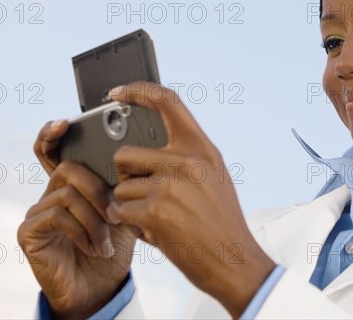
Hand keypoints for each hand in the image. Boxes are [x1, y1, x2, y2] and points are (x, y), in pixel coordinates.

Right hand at [18, 121, 139, 318]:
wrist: (100, 290)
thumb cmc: (111, 249)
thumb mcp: (122, 214)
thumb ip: (117, 188)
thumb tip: (129, 160)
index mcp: (70, 185)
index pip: (55, 151)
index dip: (53, 134)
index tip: (65, 122)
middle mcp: (50, 194)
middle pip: (69, 169)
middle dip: (98, 190)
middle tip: (115, 214)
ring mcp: (37, 213)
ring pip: (67, 194)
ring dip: (95, 219)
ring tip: (106, 242)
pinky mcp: (29, 233)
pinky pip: (57, 216)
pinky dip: (81, 231)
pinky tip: (93, 248)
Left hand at [106, 82, 275, 318]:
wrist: (234, 262)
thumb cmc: (220, 222)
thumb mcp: (213, 176)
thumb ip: (186, 157)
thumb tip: (148, 144)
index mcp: (202, 148)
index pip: (168, 102)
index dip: (139, 90)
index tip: (118, 92)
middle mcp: (187, 161)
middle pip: (125, 154)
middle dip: (126, 177)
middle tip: (144, 195)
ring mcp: (170, 185)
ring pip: (120, 187)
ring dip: (129, 207)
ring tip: (157, 219)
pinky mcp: (156, 211)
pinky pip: (120, 210)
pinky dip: (130, 224)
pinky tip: (154, 232)